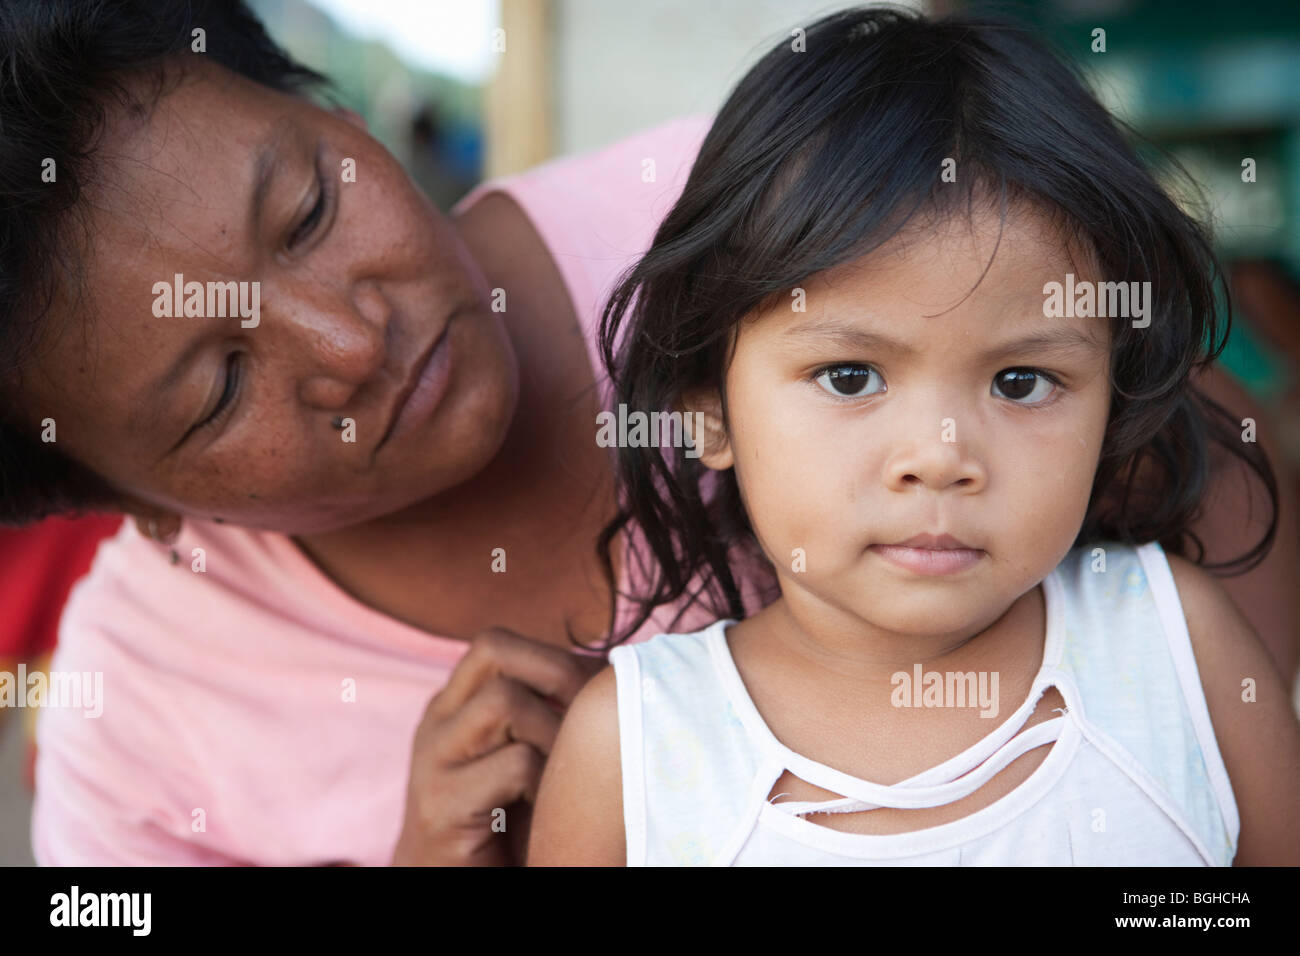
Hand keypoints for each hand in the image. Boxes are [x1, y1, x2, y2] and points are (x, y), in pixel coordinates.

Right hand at [389, 627, 603, 865]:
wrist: (451, 889)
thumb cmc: (506, 824)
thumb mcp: (524, 756)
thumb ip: (545, 713)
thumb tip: (614, 670)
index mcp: (452, 707)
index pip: (495, 642)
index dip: (553, 658)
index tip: (593, 698)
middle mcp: (435, 723)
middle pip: (492, 648)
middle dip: (558, 675)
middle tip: (590, 721)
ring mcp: (431, 762)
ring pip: (504, 700)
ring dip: (554, 731)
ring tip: (567, 772)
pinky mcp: (440, 807)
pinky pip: (516, 764)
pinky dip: (547, 785)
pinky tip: (548, 813)